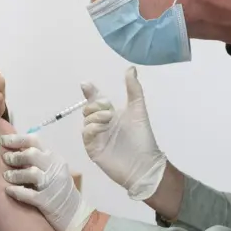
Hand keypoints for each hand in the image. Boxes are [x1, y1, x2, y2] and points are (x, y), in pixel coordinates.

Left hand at [0, 134, 93, 230]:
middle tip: (5, 160)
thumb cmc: (58, 192)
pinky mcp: (48, 201)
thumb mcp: (52, 171)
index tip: (3, 141)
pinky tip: (9, 191)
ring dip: (16, 174)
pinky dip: (17, 191)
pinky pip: (30, 194)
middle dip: (15, 156)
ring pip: (32, 173)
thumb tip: (13, 150)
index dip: (16, 139)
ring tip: (6, 176)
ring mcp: (53, 185)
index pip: (34, 141)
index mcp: (55, 159)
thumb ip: (37, 161)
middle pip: (32, 154)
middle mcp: (55, 169)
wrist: (75, 215)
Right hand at [81, 66, 166, 200]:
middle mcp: (101, 124)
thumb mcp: (138, 109)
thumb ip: (134, 89)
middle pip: (88, 108)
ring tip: (109, 120)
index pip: (95, 100)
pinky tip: (102, 128)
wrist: (144, 163)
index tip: (86, 84)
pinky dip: (92, 127)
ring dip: (96, 116)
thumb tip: (130, 68)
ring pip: (86, 120)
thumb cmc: (142, 137)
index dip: (90, 92)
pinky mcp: (93, 149)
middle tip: (108, 109)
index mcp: (110, 114)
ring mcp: (96, 137)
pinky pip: (86, 133)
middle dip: (96, 105)